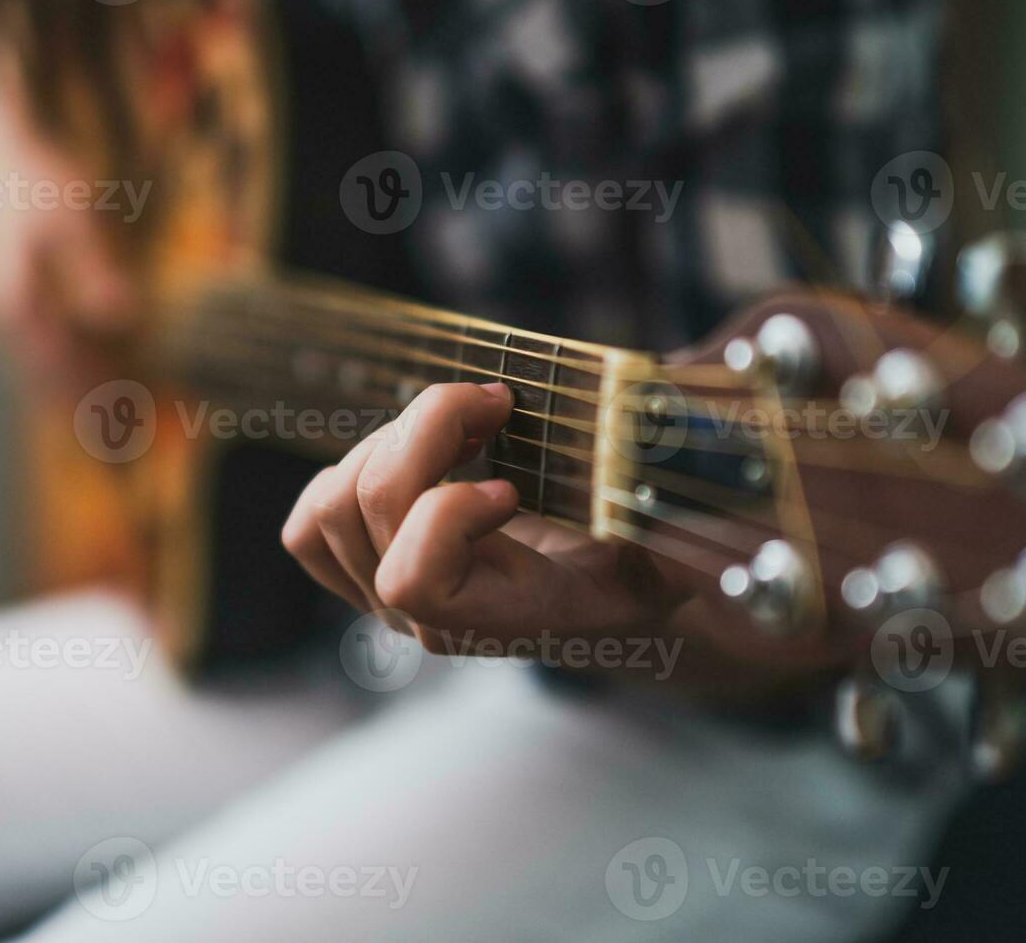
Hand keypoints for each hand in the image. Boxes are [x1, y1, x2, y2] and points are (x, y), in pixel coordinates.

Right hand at [0, 46, 136, 395]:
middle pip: (48, 383)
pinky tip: (100, 384)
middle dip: (88, 410)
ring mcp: (2, 315)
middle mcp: (0, 319)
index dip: (95, 397)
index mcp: (12, 303)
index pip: (59, 370)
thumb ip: (94, 270)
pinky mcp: (13, 306)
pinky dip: (69, 376)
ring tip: (117, 426)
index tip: (130, 419)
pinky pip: (41, 357)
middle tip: (128, 440)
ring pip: (41, 375)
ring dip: (77, 400)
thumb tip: (118, 317)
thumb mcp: (74, 219)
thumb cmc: (38, 179)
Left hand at [282, 382, 694, 665]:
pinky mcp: (366, 571)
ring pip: (331, 503)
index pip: (414, 580)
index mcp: (501, 619)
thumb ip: (679, 502)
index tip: (514, 485)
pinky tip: (422, 454)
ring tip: (463, 427)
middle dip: (427, 429)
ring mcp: (388, 599)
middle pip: (367, 509)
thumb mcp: (676, 536)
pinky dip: (351, 468)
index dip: (449, 512)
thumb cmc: (647, 562)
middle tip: (498, 404)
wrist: (616, 602)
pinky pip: (312, 521)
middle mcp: (431, 620)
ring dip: (392, 440)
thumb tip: (713, 434)